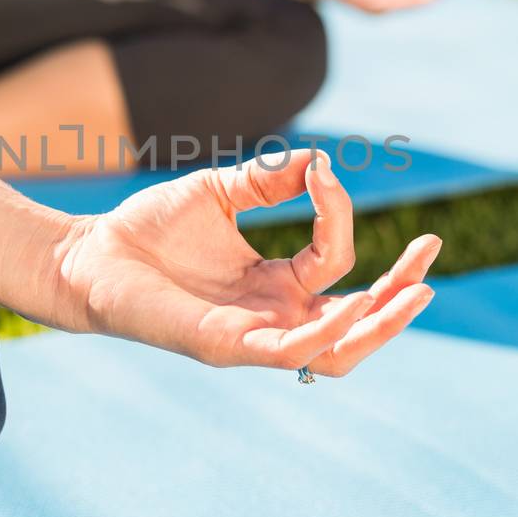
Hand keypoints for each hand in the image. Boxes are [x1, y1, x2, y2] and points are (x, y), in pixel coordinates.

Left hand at [56, 149, 438, 373]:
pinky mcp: (223, 348)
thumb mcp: (221, 191)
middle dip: (400, 291)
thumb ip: (270, 180)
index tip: (324, 172)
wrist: (86, 252)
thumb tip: (322, 161)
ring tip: (416, 292)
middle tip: (431, 253)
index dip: (337, 214)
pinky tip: (348, 311)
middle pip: (356, 320)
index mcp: (275, 284)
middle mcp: (271, 316)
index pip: (334, 261)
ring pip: (336, 350)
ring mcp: (251, 337)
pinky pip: (287, 355)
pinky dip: (322, 337)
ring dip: (380, 326)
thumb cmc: (148, 227)